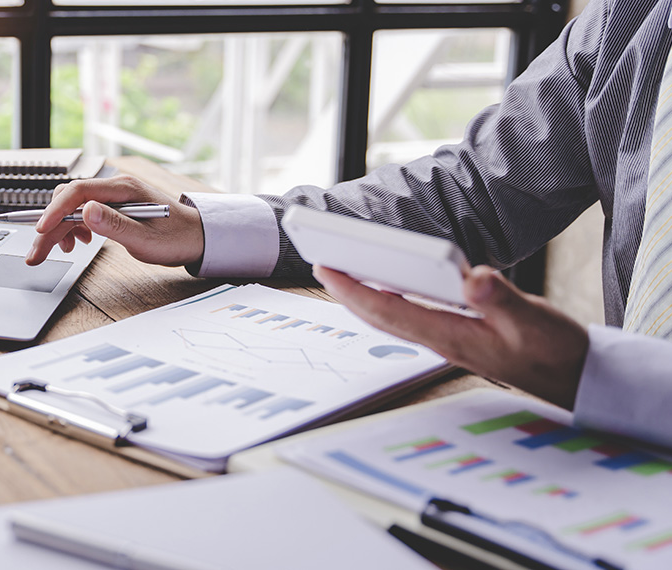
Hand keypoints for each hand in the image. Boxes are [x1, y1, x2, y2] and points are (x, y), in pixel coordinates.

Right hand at [26, 175, 204, 266]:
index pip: (78, 191)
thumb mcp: (146, 239)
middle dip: (50, 227)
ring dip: (59, 228)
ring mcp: (112, 195)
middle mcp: (115, 187)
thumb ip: (115, 225)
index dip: (55, 210)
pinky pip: (82, 211)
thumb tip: (86, 211)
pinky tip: (77, 241)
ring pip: (72, 207)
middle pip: (69, 200)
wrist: (196, 237)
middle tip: (37, 254)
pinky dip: (72, 227)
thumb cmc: (176, 238)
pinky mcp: (112, 206)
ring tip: (61, 250)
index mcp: (123, 188)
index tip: (41, 230)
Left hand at [312, 264, 589, 408]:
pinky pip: (411, 318)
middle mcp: (442, 340)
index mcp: (451, 336)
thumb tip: (470, 277)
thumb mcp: (533, 321)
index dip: (354, 290)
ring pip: (394, 318)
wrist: (575, 379)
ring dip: (365, 297)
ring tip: (343, 273)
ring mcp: (448, 341)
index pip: (389, 309)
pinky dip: (391, 300)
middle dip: (348, 292)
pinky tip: (389, 288)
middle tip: (321, 264)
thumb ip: (501, 299)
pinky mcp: (458, 338)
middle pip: (382, 315)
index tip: (327, 267)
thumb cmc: (555, 352)